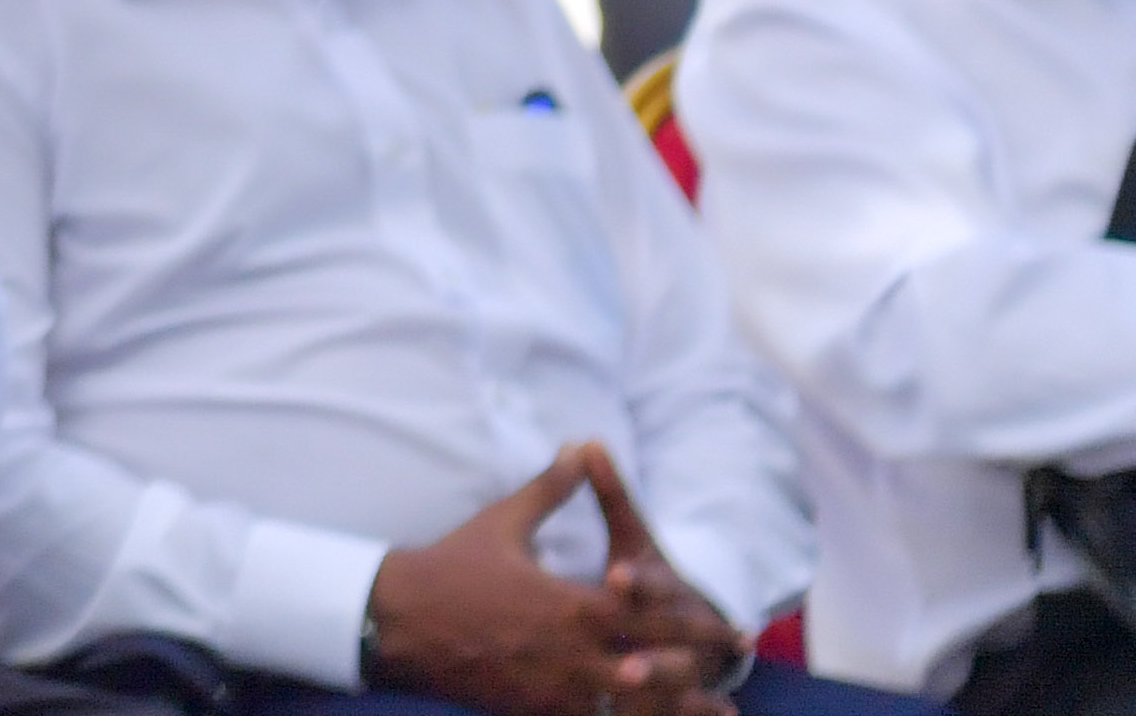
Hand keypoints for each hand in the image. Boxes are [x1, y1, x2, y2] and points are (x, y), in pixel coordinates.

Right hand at [366, 447, 738, 715]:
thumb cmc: (453, 566)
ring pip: (630, 708)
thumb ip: (551, 489)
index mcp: (573, 604)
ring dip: (672, 712)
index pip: (654, 618)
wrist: (399, 618)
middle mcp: (573, 652)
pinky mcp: (534, 710)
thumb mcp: (504, 522)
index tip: (736, 632)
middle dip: (699, 674)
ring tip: (711, 715)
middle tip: (731, 681)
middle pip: (656, 670)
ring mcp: (554, 689)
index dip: (700, 626)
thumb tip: (580, 446)